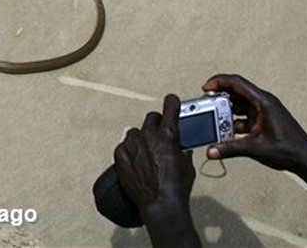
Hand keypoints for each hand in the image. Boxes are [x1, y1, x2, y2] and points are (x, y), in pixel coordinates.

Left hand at [114, 94, 196, 225]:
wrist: (160, 204)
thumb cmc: (176, 187)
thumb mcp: (187, 165)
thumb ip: (182, 149)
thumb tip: (181, 146)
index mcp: (168, 134)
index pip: (170, 105)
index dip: (172, 103)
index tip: (172, 102)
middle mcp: (149, 135)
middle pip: (151, 117)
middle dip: (157, 124)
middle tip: (159, 136)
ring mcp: (133, 144)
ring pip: (135, 131)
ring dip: (141, 138)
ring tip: (146, 153)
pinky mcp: (120, 154)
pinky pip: (124, 146)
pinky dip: (129, 151)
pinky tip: (135, 162)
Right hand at [202, 74, 306, 172]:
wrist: (306, 161)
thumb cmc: (289, 150)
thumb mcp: (255, 148)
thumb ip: (230, 148)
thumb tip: (211, 150)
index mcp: (263, 101)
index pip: (237, 82)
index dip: (218, 82)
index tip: (205, 88)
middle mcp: (263, 102)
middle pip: (236, 92)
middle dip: (219, 97)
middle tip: (206, 105)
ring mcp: (263, 111)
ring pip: (238, 105)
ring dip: (226, 112)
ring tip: (215, 121)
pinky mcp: (263, 121)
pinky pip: (243, 116)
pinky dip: (233, 122)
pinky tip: (227, 132)